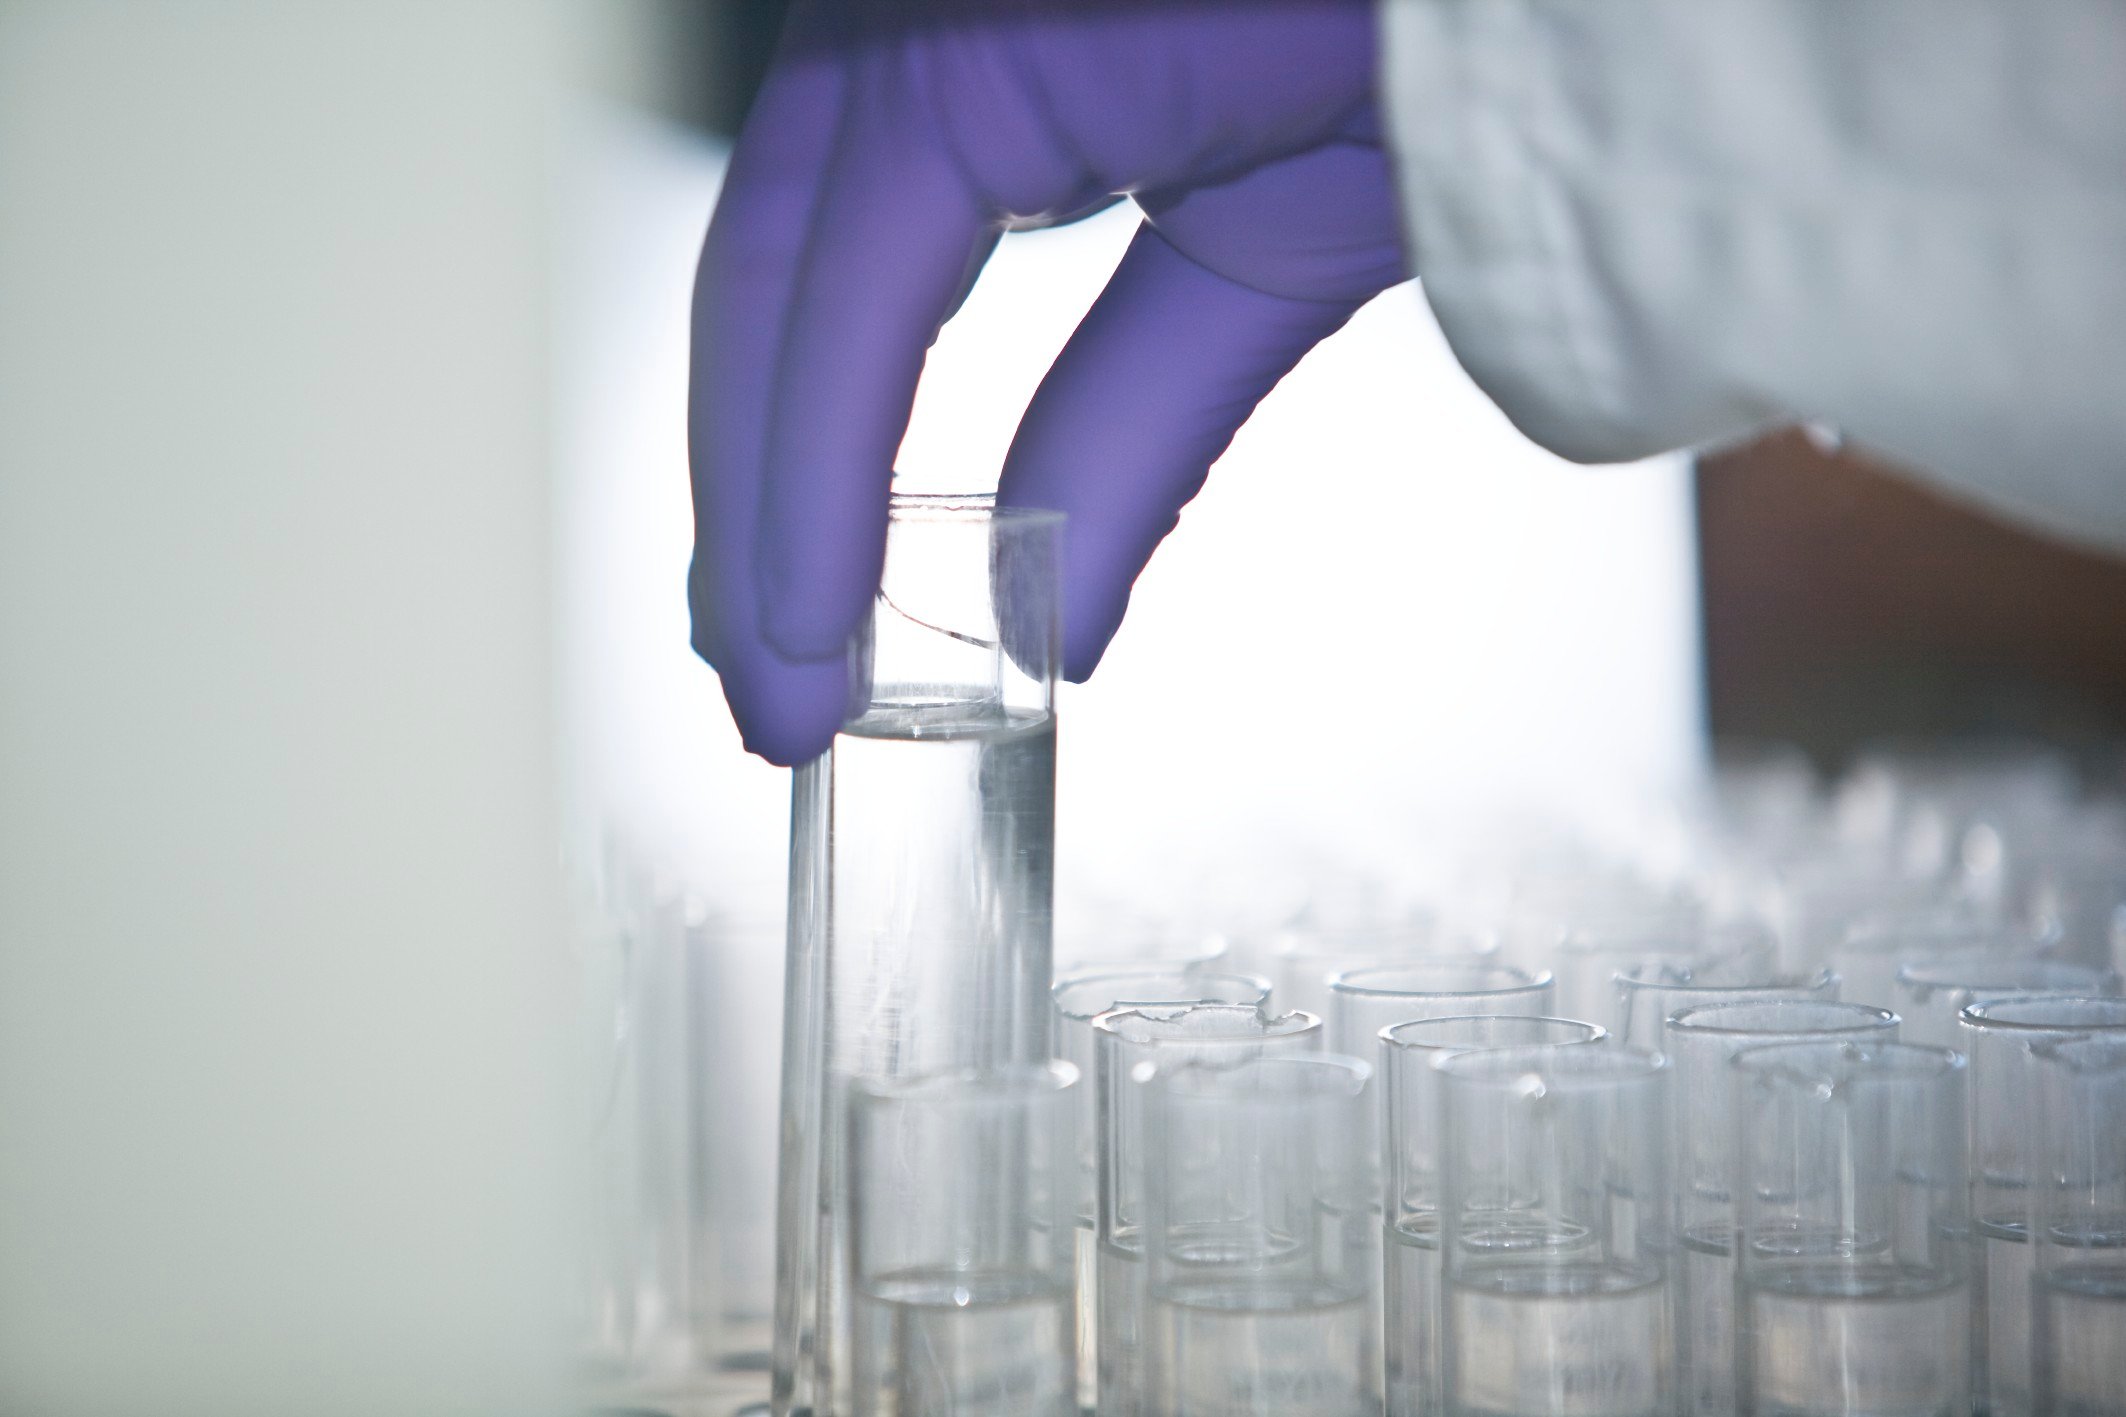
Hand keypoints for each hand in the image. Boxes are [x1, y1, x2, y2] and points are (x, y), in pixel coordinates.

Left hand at [690, 0, 1405, 763]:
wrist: (1566, 4)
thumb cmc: (1446, 53)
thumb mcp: (1252, 268)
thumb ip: (1129, 427)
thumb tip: (1052, 619)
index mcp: (994, 43)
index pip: (827, 274)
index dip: (795, 461)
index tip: (792, 622)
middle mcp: (926, 7)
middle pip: (776, 291)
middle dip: (760, 510)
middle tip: (770, 686)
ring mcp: (926, 10)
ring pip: (783, 296)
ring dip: (768, 514)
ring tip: (784, 688)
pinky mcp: (956, 44)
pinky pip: (852, 291)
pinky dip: (813, 465)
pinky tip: (806, 609)